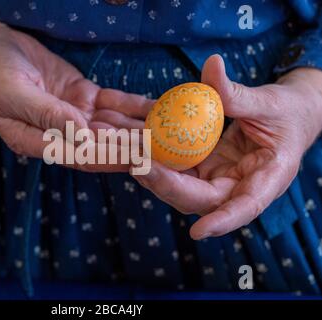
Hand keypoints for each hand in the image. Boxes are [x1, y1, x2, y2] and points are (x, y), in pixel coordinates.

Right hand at [0, 28, 152, 171]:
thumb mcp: (14, 94)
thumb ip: (49, 117)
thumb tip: (85, 138)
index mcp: (39, 141)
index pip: (82, 155)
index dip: (113, 158)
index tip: (142, 159)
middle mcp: (60, 133)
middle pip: (104, 144)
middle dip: (134, 146)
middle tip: (166, 148)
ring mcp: (73, 114)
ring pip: (112, 125)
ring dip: (139, 128)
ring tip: (171, 131)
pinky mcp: (82, 95)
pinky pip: (111, 103)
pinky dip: (132, 106)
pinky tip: (156, 108)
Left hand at [111, 55, 321, 238]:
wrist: (286, 118)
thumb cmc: (287, 113)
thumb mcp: (269, 102)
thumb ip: (239, 93)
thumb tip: (212, 64)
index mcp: (267, 180)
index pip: (246, 207)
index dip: (223, 221)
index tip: (199, 233)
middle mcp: (238, 187)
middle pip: (200, 199)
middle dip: (167, 186)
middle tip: (138, 165)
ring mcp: (217, 180)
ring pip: (181, 188)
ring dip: (153, 174)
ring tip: (129, 153)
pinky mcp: (202, 170)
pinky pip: (176, 169)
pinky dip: (156, 160)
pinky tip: (135, 146)